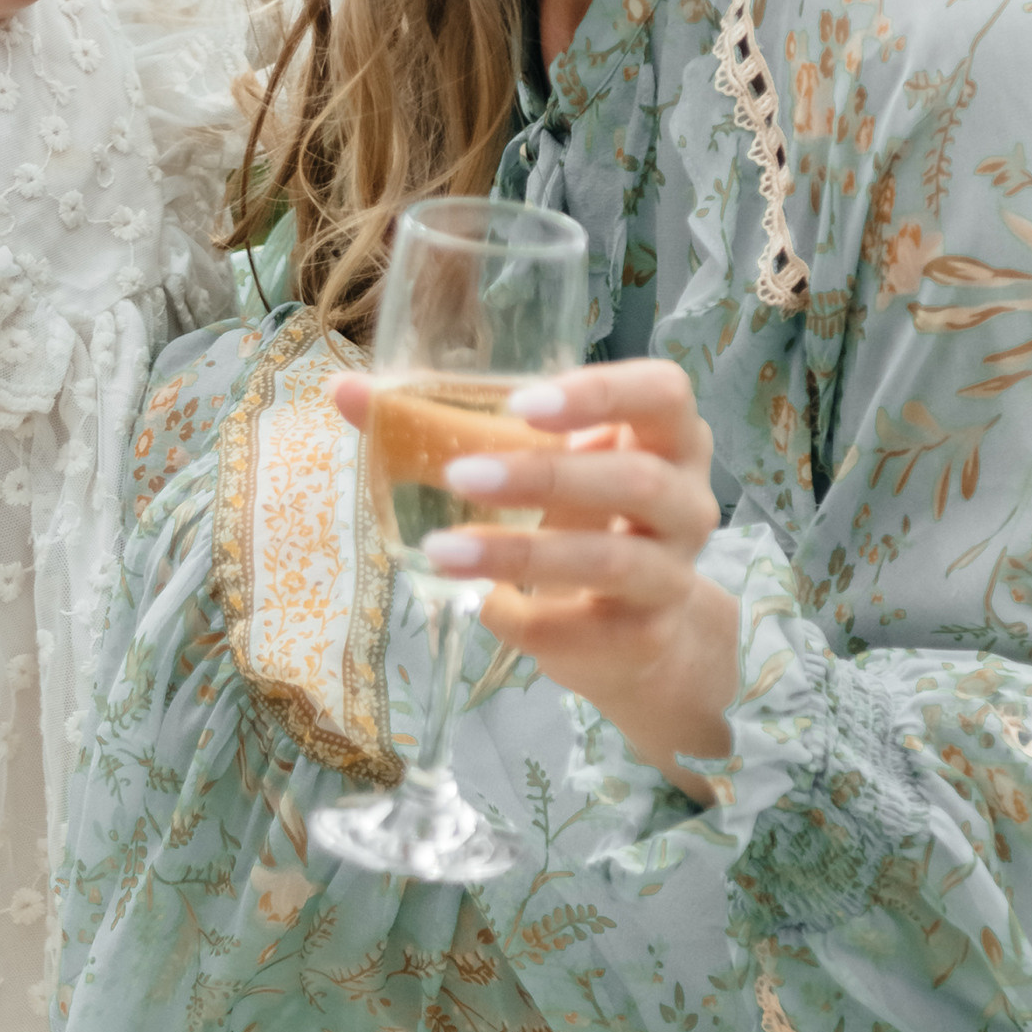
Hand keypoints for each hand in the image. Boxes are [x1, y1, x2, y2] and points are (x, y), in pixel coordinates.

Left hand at [334, 359, 736, 794]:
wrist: (642, 641)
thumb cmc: (581, 525)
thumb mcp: (534, 469)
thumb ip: (448, 427)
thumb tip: (345, 390)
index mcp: (666, 438)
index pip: (664, 391)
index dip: (603, 393)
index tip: (523, 404)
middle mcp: (686, 502)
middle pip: (637, 479)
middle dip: (545, 476)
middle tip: (460, 476)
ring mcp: (672, 574)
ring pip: (611, 560)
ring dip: (520, 554)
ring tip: (442, 549)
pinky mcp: (645, 637)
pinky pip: (579, 626)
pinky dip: (519, 616)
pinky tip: (479, 605)